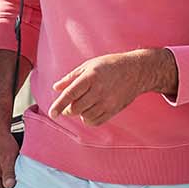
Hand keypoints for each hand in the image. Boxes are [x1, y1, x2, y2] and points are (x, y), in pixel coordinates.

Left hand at [49, 49, 173, 127]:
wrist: (136, 71)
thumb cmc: (110, 65)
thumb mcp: (89, 65)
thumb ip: (71, 77)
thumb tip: (55, 88)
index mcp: (91, 76)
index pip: (70, 94)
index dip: (59, 105)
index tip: (52, 113)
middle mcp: (99, 90)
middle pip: (76, 108)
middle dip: (68, 109)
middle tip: (68, 106)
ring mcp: (108, 102)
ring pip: (85, 116)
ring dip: (79, 113)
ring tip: (82, 105)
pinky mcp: (114, 110)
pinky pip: (96, 121)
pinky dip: (88, 119)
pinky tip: (89, 112)